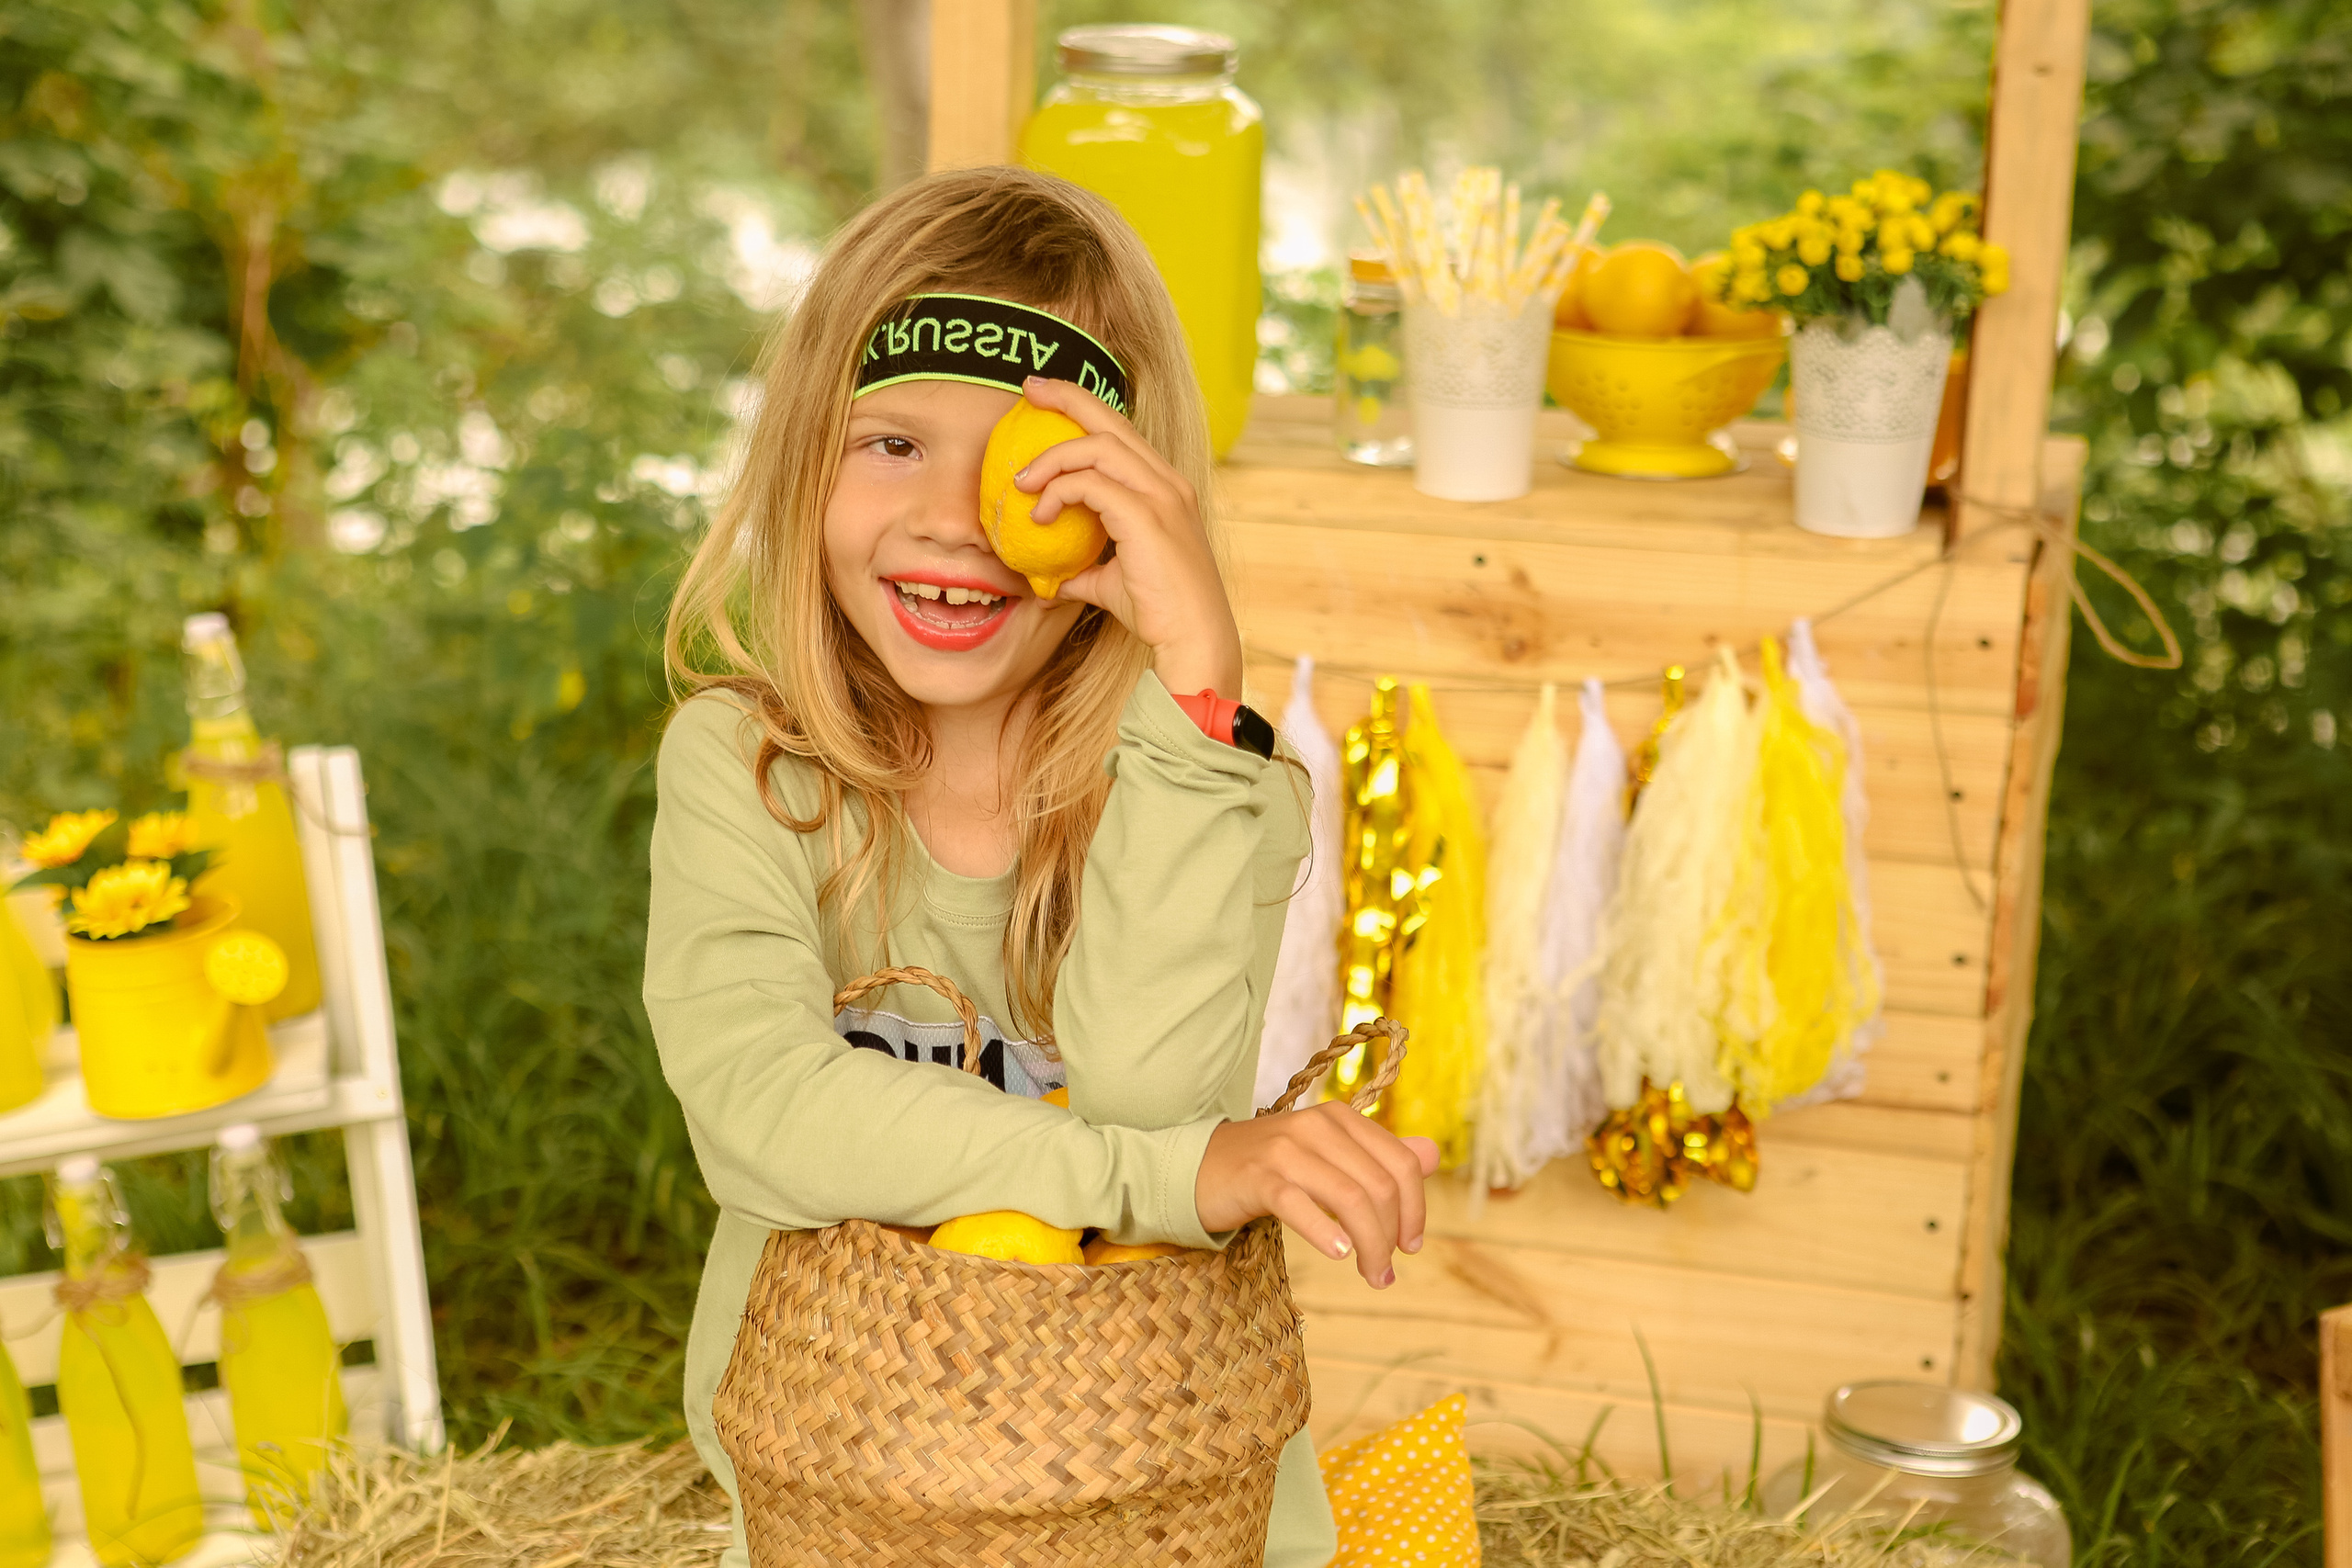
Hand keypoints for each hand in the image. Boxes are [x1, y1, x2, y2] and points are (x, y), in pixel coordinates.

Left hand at [1013, 375, 1242, 699]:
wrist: (1193, 638)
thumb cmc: (1158, 612)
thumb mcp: (1111, 583)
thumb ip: (1082, 570)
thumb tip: (1049, 579)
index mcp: (1164, 487)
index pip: (1120, 431)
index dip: (1082, 406)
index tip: (1043, 398)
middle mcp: (1167, 482)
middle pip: (1111, 420)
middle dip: (1067, 397)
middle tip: (1028, 391)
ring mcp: (1161, 496)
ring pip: (1098, 446)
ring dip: (1053, 457)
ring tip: (1022, 481)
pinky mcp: (1147, 517)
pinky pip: (1092, 485)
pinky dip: (1059, 492)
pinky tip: (1040, 514)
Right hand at [1194, 1102, 1439, 1288]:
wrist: (1199, 1168)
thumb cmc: (1272, 1168)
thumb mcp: (1329, 1156)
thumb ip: (1379, 1156)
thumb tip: (1433, 1154)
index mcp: (1341, 1118)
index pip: (1401, 1163)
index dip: (1416, 1209)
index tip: (1410, 1246)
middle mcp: (1317, 1125)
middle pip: (1379, 1184)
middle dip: (1392, 1235)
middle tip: (1385, 1273)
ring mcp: (1286, 1149)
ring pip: (1349, 1197)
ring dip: (1369, 1245)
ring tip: (1372, 1276)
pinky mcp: (1258, 1176)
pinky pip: (1300, 1204)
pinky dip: (1325, 1231)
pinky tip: (1338, 1254)